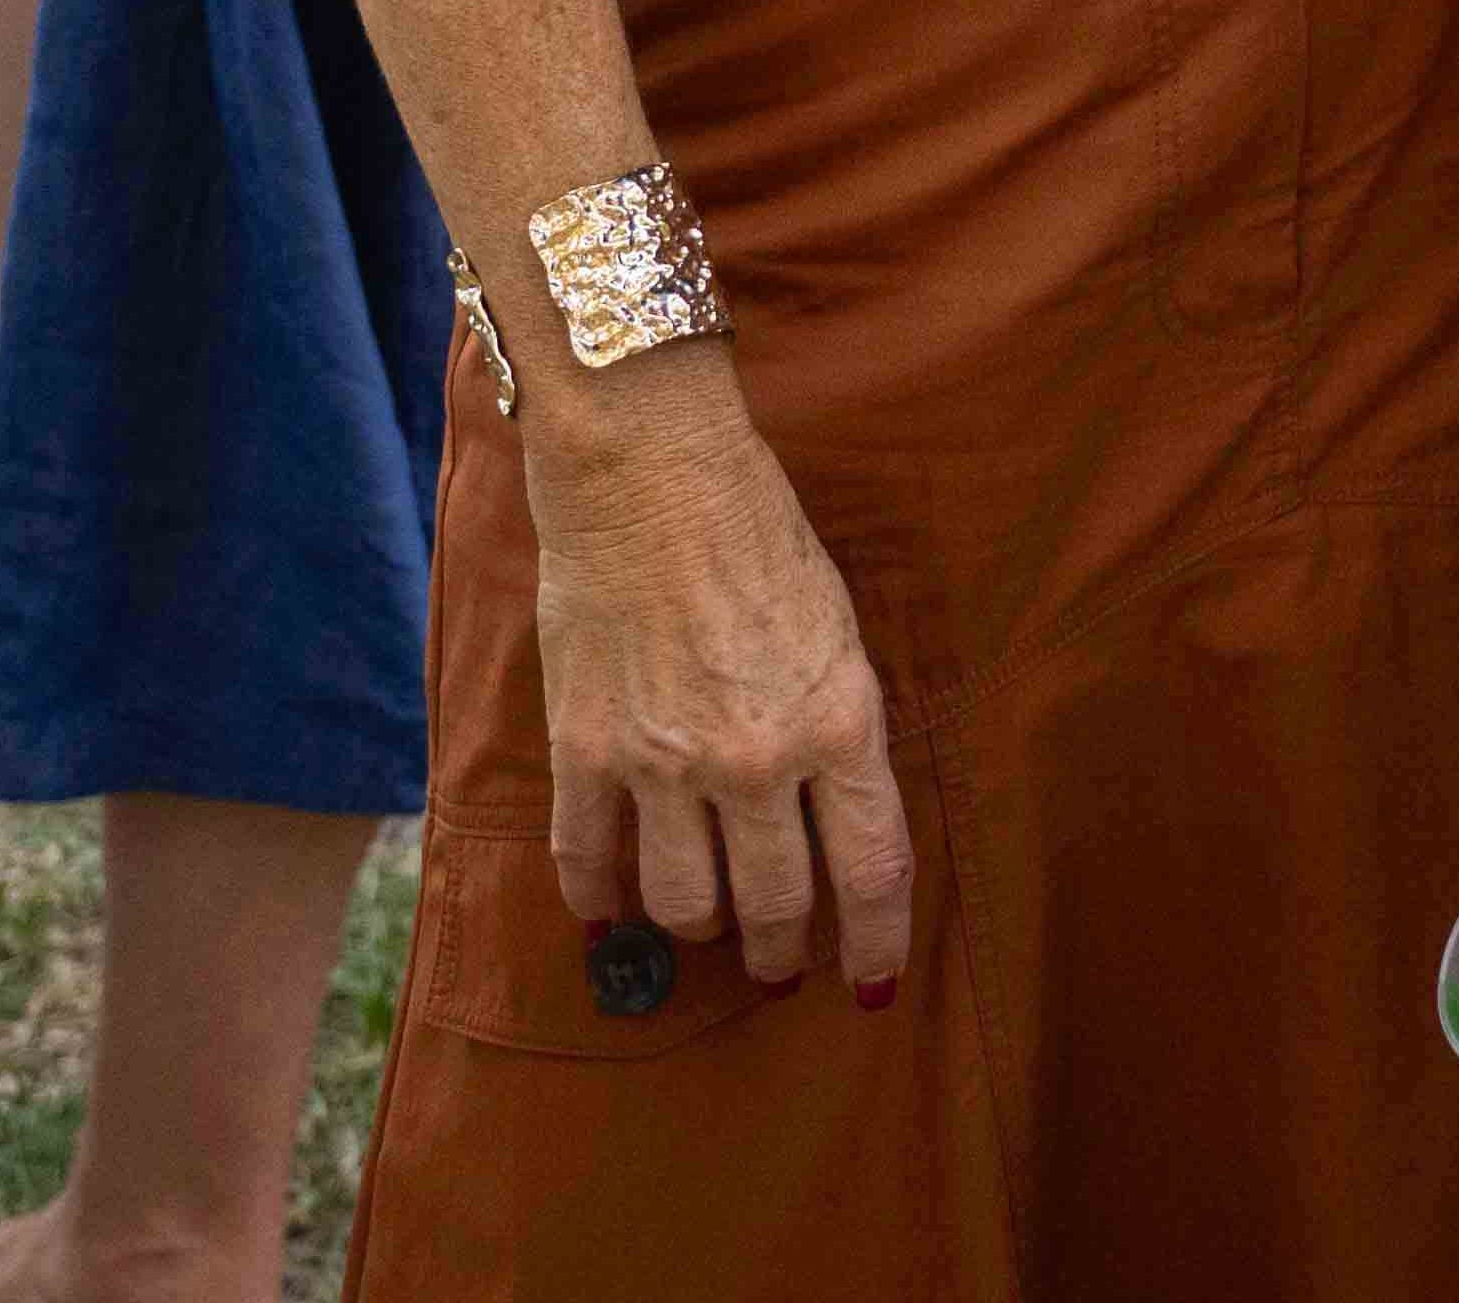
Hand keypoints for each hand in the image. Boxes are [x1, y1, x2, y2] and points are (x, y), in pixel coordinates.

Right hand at [522, 385, 919, 1003]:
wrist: (651, 474)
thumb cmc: (759, 536)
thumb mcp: (839, 633)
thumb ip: (835, 731)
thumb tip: (830, 814)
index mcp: (839, 723)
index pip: (871, 870)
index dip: (874, 942)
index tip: (871, 983)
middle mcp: (756, 759)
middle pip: (774, 905)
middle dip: (778, 951)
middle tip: (776, 965)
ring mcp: (664, 762)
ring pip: (683, 903)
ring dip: (697, 929)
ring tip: (703, 927)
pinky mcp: (584, 749)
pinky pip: (586, 860)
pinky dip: (597, 899)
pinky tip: (607, 911)